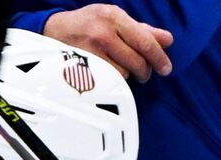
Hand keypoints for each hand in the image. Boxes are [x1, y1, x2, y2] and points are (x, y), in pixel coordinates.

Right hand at [43, 5, 173, 81]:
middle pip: (136, 61)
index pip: (144, 41)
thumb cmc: (88, 24)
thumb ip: (142, 30)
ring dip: (126, 75)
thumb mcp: (115, 19)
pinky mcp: (82, 68)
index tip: (166, 68)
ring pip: (123, 74)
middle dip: (144, 71)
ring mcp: (91, 51)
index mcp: (114, 17)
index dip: (159, 57)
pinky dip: (112, 81)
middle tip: (144, 74)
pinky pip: (107, 81)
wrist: (53, 31)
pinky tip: (108, 74)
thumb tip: (167, 40)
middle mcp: (102, 32)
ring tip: (119, 69)